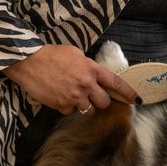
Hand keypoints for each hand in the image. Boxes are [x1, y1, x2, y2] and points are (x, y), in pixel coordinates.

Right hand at [3, 44, 139, 115]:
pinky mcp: (62, 105)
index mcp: (92, 69)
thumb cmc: (51, 54)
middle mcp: (86, 84)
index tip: (136, 99)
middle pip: (104, 102)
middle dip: (100, 101)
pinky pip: (70, 111)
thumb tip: (94, 76)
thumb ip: (88, 66)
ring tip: (72, 95)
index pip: (116, 83)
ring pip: (88, 110)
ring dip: (83, 105)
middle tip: (91, 96)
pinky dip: (66, 106)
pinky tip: (58, 95)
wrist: (30, 61)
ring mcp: (75, 96)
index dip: (128, 92)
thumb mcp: (75, 54)